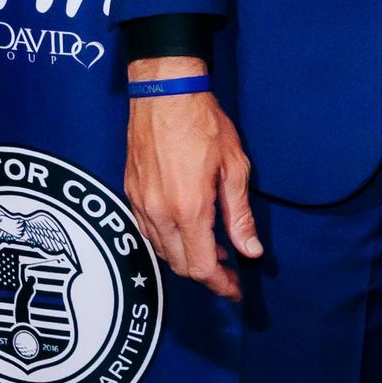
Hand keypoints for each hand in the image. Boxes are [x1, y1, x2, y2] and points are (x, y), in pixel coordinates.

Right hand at [124, 58, 261, 300]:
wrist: (164, 93)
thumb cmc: (204, 124)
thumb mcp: (234, 166)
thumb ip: (240, 214)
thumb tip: (251, 250)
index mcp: (189, 209)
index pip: (202, 266)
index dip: (220, 284)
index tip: (235, 289)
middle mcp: (160, 213)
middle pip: (180, 265)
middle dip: (206, 273)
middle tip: (229, 267)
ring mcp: (141, 205)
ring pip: (162, 251)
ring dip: (186, 257)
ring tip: (213, 247)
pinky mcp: (130, 193)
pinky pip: (148, 232)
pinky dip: (168, 241)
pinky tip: (186, 228)